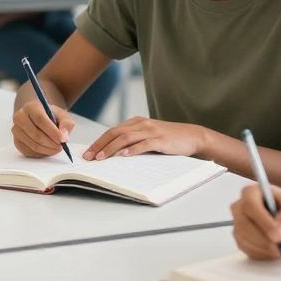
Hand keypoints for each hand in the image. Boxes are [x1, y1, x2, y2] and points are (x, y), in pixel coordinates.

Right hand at [12, 101, 75, 157]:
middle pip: (36, 134)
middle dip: (51, 143)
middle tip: (61, 146)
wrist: (38, 118)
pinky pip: (30, 152)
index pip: (40, 120)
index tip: (62, 140)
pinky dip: (41, 153)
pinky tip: (48, 149)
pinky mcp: (17, 142)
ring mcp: (16, 130)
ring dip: (48, 150)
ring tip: (57, 148)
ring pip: (33, 145)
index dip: (52, 132)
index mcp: (31, 107)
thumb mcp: (62, 115)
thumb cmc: (51, 117)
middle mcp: (20, 117)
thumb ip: (66, 124)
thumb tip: (64, 137)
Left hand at [83, 117, 203, 159]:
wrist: (192, 136)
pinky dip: (132, 150)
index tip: (88, 153)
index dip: (98, 141)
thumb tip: (113, 154)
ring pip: (126, 138)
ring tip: (101, 158)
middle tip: (89, 157)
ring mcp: (151, 131)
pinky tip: (124, 156)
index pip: (112, 131)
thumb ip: (133, 141)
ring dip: (111, 148)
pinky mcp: (161, 140)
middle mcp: (141, 124)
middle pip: (115, 133)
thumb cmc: (168, 139)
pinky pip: (144, 144)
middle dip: (100, 145)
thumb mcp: (148, 136)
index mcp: (136, 122)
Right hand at [231, 184, 280, 260]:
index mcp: (250, 192)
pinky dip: (264, 254)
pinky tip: (275, 249)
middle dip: (264, 240)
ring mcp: (238, 224)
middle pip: (244, 225)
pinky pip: (248, 251)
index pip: (250, 206)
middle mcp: (239, 207)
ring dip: (266, 248)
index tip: (278, 236)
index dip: (263, 222)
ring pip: (245, 240)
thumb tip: (280, 234)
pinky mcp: (240, 240)